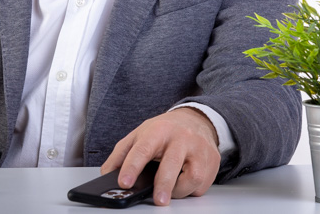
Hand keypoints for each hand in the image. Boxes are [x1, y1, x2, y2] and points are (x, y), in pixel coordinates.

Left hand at [100, 107, 220, 205]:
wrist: (196, 120)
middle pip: (171, 163)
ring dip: (178, 190)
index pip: (143, 148)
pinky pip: (203, 184)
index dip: (132, 166)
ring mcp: (199, 148)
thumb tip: (106, 174)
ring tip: (170, 188)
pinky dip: (191, 189)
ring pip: (192, 177)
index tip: (124, 182)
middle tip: (158, 200)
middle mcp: (181, 137)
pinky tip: (184, 181)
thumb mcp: (140, 135)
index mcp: (158, 130)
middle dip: (163, 184)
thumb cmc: (165, 131)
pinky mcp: (213, 161)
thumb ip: (121, 154)